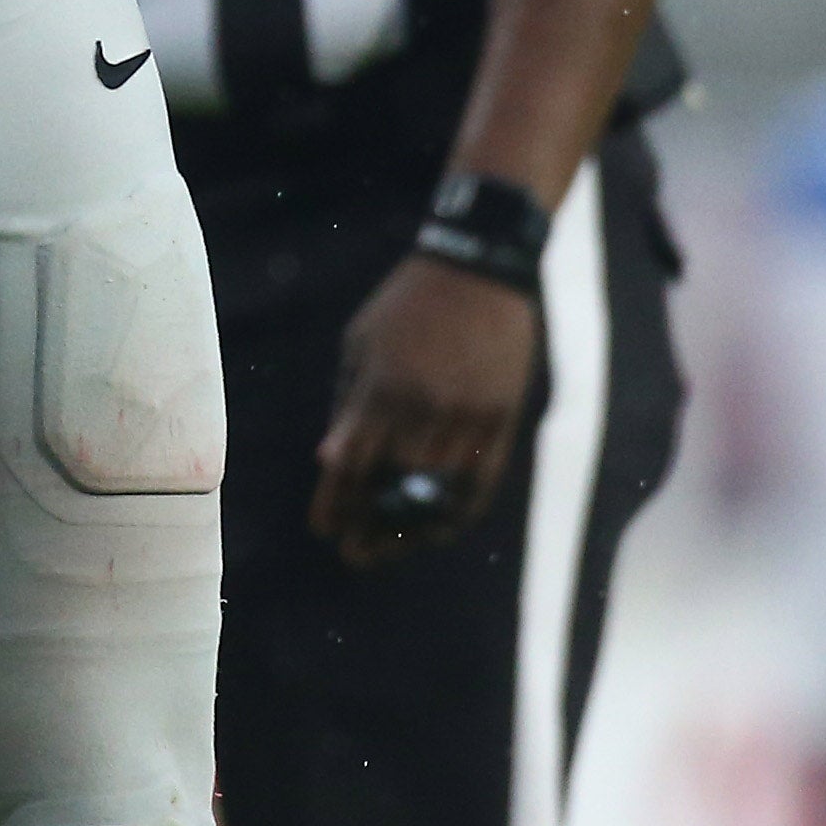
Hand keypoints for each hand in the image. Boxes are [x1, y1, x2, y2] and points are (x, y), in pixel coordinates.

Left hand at [308, 255, 543, 566]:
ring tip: (392, 549)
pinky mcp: (500, 418)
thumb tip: (332, 459)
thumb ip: (349, 403)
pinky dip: (459, 512)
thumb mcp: (362, 343)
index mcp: (380, 389)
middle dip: (369, 527)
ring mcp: (466, 416)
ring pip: (436, 494)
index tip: (325, 530)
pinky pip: (481, 482)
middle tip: (354, 556)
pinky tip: (440, 530)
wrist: (479, 269)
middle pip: (391, 490)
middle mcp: (422, 410)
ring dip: (412, 530)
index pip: (350, 466)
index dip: (335, 505)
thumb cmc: (408, 305)